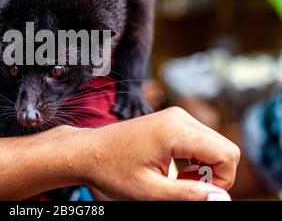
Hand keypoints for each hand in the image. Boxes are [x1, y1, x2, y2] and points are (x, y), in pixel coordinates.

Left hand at [77, 107, 239, 199]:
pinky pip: (198, 140)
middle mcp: (179, 117)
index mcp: (176, 130)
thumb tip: (223, 198)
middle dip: (211, 173)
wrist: (88, 151)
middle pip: (223, 148)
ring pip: (212, 144)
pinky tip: (173, 170)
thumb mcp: (151, 191)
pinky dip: (193, 158)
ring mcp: (175, 116)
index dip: (221, 180)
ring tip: (175, 180)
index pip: (227, 154)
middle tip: (181, 187)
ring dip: (202, 167)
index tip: (194, 193)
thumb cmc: (113, 170)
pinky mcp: (170, 120)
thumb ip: (189, 195)